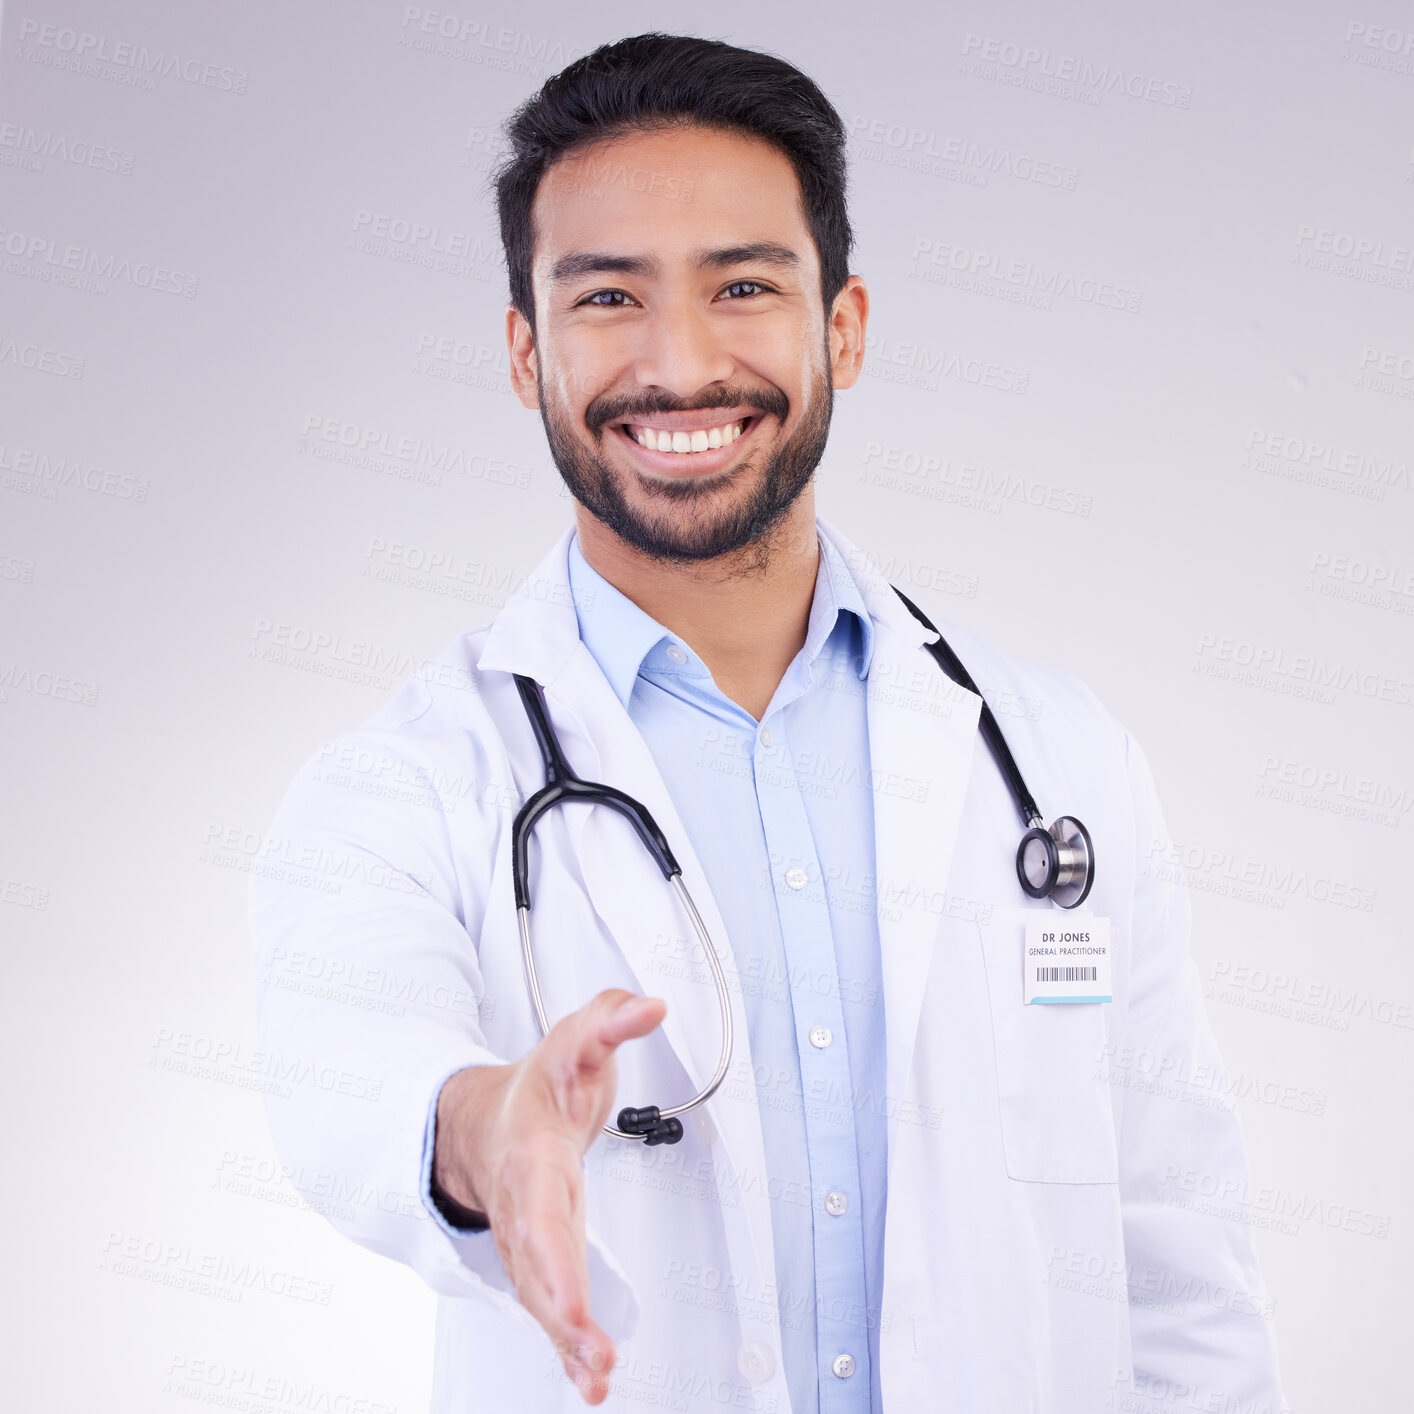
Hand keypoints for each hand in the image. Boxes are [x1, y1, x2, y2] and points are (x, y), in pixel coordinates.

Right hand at [432, 989, 666, 1403]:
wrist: (484, 1119)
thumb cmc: (540, 1084)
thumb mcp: (577, 1038)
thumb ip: (612, 1020)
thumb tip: (651, 1006)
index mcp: (531, 1151)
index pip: (540, 1203)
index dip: (554, 1250)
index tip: (572, 1291)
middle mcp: (523, 1204)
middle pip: (536, 1263)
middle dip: (560, 1308)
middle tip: (592, 1350)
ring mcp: (526, 1239)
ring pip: (539, 1295)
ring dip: (566, 1341)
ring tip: (597, 1379)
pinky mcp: (541, 1261)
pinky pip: (550, 1308)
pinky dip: (568, 1347)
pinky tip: (590, 1380)